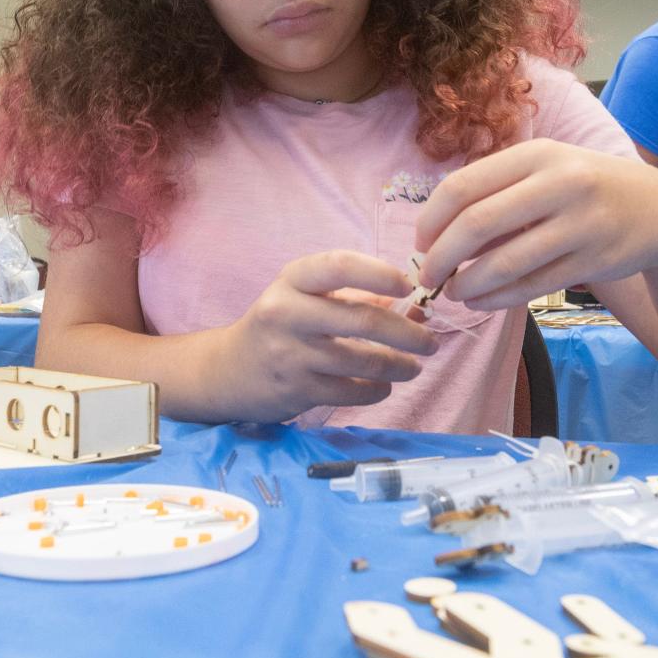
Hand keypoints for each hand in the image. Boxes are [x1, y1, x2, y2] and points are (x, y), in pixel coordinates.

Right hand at [222, 251, 438, 421]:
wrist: (227, 370)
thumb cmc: (280, 325)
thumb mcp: (307, 298)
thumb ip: (356, 297)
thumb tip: (415, 306)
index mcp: (293, 280)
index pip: (340, 265)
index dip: (379, 273)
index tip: (409, 285)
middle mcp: (287, 312)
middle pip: (363, 319)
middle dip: (407, 333)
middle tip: (430, 342)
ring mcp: (290, 353)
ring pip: (362, 360)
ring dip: (399, 365)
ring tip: (414, 366)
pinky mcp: (295, 390)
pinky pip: (350, 392)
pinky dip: (377, 390)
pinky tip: (384, 386)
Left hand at [413, 139, 657, 308]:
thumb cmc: (584, 187)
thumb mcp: (545, 170)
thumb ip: (497, 192)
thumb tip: (435, 234)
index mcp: (536, 155)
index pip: (462, 186)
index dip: (431, 220)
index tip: (420, 243)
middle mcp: (559, 183)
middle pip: (477, 224)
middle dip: (441, 257)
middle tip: (426, 277)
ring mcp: (580, 224)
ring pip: (504, 263)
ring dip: (467, 284)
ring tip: (452, 293)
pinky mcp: (593, 261)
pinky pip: (531, 287)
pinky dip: (497, 300)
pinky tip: (480, 302)